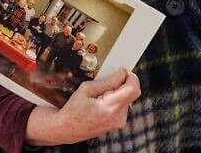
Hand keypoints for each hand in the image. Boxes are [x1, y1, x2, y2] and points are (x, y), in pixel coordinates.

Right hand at [26, 69, 140, 145]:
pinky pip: (123, 106)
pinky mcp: (118, 124)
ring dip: (119, 93)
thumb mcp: (86, 89)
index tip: (124, 72)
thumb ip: (107, 81)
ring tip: (101, 95)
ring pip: (128, 99)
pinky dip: (116, 100)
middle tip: (107, 82)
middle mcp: (119, 117)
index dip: (131, 78)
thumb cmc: (74, 109)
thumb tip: (122, 73)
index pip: (133, 90)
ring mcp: (119, 123)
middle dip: (123, 84)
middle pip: (132, 94)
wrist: (67, 129)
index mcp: (110, 107)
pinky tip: (103, 101)